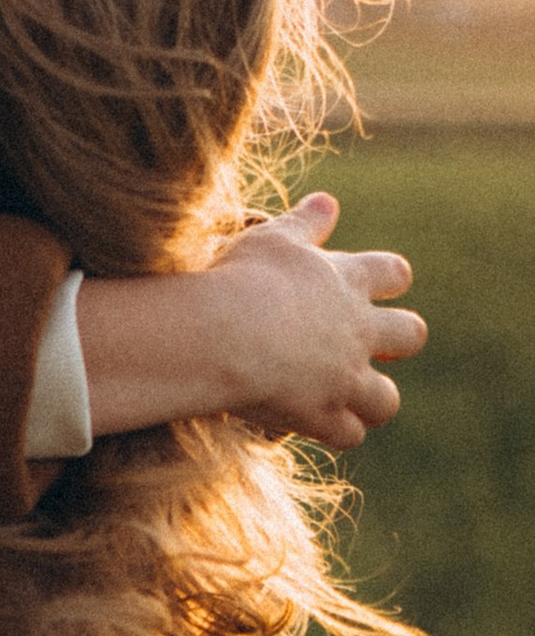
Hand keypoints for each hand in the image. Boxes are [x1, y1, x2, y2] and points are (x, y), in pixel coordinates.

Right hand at [76, 192, 425, 450]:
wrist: (223, 334)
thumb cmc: (241, 278)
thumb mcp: (272, 238)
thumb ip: (305, 222)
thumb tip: (329, 201)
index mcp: (348, 281)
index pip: (394, 272)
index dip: (389, 278)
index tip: (373, 283)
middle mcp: (358, 331)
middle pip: (411, 335)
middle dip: (399, 340)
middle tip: (369, 344)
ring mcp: (345, 377)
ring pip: (387, 399)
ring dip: (372, 399)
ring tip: (346, 396)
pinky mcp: (323, 414)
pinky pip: (349, 434)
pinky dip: (337, 431)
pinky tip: (317, 424)